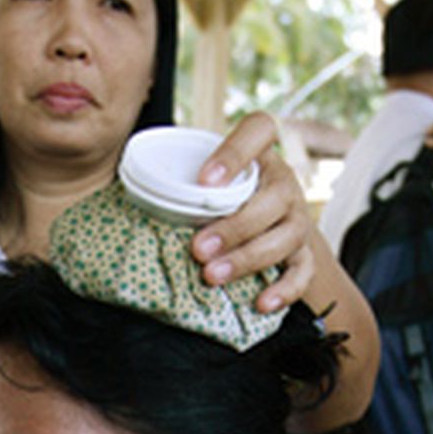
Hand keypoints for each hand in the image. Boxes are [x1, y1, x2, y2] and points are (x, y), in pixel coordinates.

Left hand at [191, 111, 312, 312]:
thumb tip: (129, 189)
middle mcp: (284, 183)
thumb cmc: (220, 199)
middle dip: (235, 226)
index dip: (235, 152)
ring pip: (287, 237)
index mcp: (259, 153)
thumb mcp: (203, 179)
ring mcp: (298, 218)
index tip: (205, 181)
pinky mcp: (304, 252)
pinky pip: (304, 272)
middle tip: (198, 248)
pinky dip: (284, 290)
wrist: (262, 222)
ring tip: (212, 275)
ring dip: (248, 259)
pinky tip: (260, 303)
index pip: (260, 130)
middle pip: (275, 197)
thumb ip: (180, 179)